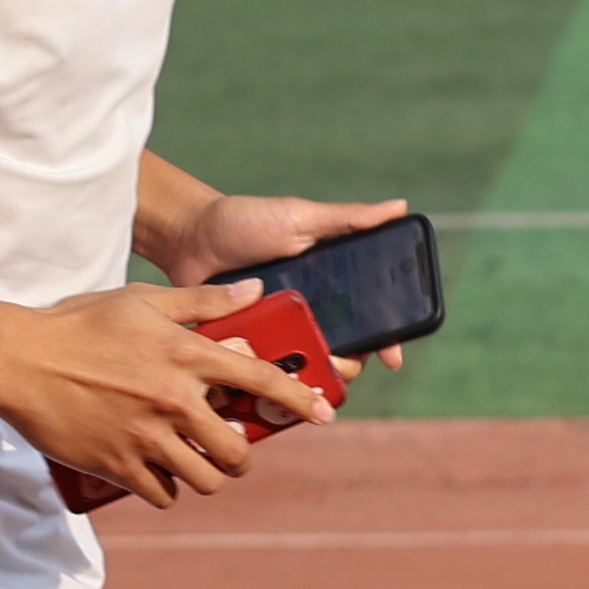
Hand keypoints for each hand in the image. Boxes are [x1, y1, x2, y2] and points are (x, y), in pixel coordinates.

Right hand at [0, 280, 340, 509]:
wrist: (19, 360)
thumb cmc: (80, 323)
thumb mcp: (143, 299)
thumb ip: (203, 301)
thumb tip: (256, 291)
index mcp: (186, 355)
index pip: (261, 380)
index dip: (300, 398)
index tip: (322, 413)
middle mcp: (174, 400)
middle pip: (238, 451)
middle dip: (243, 455)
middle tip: (233, 450)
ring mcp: (146, 437)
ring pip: (206, 479)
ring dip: (209, 476)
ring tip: (198, 465)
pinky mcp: (118, 465)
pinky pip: (163, 494)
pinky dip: (168, 490)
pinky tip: (160, 475)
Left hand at [150, 189, 414, 367]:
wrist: (189, 237)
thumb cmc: (245, 221)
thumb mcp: (298, 217)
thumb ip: (347, 219)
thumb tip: (400, 207)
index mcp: (329, 288)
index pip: (368, 321)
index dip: (386, 340)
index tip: (392, 358)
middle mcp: (308, 316)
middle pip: (341, 355)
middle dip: (345, 366)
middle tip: (336, 362)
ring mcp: (277, 336)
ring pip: (304, 372)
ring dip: (308, 376)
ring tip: (299, 370)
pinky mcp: (247, 349)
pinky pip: (262, 375)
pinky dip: (266, 382)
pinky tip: (265, 381)